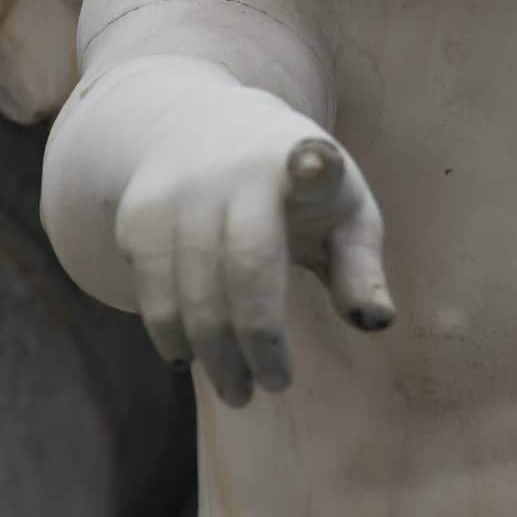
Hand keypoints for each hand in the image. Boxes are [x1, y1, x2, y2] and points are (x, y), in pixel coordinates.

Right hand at [112, 88, 393, 406]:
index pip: (306, 161)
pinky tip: (189, 355)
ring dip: (211, 352)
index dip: (311, 163)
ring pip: (189, 291)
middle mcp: (231, 170)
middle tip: (267, 387)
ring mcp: (178, 191)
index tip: (317, 161)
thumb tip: (378, 321)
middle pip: (241, 268)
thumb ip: (360, 264)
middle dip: (254, 342)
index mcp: (294, 159)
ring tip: (236, 389)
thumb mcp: (342, 206)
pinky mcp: (138, 214)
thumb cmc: (296, 185)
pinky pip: (151, 291)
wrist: (206, 127)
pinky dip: (169, 332)